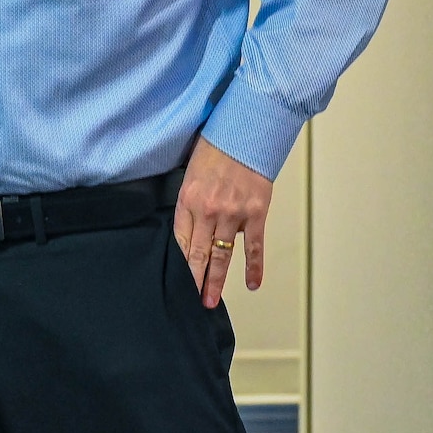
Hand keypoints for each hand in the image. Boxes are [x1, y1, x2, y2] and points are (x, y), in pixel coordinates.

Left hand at [172, 137, 273, 309]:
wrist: (246, 131)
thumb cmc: (216, 147)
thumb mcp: (190, 172)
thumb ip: (190, 201)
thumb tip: (190, 226)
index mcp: (188, 199)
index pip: (180, 239)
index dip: (179, 262)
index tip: (177, 279)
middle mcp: (208, 210)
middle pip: (198, 253)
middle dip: (194, 279)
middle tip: (192, 301)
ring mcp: (233, 214)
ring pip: (222, 255)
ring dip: (216, 280)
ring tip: (210, 300)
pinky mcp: (256, 214)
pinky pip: (253, 247)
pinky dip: (253, 267)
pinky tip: (251, 284)